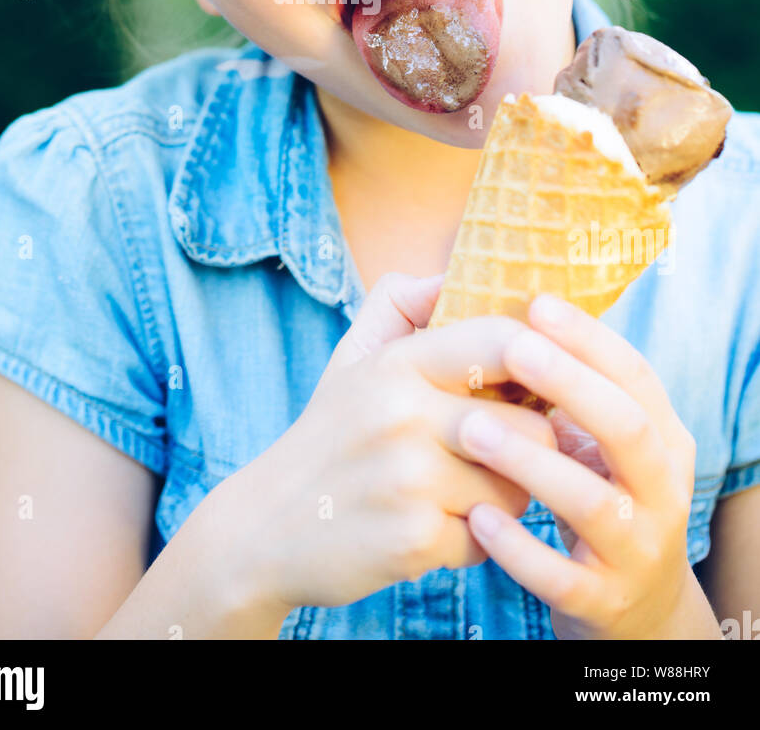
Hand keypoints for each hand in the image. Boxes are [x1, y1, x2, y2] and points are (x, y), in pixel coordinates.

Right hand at [234, 272, 556, 611]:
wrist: (265, 528)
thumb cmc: (330, 436)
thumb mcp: (354, 356)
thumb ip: (402, 303)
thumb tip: (455, 270)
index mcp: (398, 363)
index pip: (507, 341)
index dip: (546, 360)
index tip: (548, 383)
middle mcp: (404, 415)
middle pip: (532, 428)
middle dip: (530, 447)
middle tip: (506, 452)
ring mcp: (409, 481)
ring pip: (516, 490)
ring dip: (503, 499)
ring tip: (466, 492)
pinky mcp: (414, 542)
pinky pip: (488, 540)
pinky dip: (473, 541)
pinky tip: (436, 529)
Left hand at [458, 292, 710, 639]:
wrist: (632, 606)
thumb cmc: (595, 492)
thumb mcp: (600, 440)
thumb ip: (570, 387)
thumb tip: (509, 307)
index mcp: (662, 438)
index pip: (636, 377)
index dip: (590, 338)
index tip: (537, 303)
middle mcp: (661, 491)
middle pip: (628, 429)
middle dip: (570, 384)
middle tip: (510, 349)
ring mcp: (637, 549)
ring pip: (596, 504)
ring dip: (533, 463)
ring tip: (473, 429)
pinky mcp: (604, 600)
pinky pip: (562, 576)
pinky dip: (521, 547)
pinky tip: (477, 515)